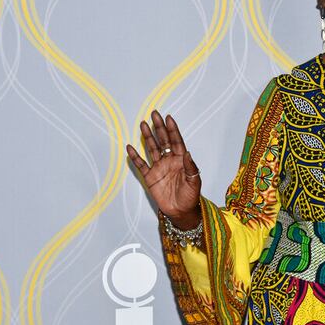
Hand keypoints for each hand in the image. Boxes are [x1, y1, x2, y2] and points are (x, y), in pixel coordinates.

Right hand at [126, 111, 201, 227]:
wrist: (181, 211)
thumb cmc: (190, 196)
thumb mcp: (194, 182)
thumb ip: (190, 167)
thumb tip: (187, 152)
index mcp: (181, 160)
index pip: (176, 141)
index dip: (172, 130)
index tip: (168, 118)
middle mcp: (169, 161)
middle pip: (163, 141)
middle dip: (159, 128)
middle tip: (154, 114)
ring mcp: (158, 168)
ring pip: (152, 149)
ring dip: (148, 137)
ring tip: (143, 124)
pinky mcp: (149, 177)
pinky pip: (141, 165)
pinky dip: (135, 156)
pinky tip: (130, 147)